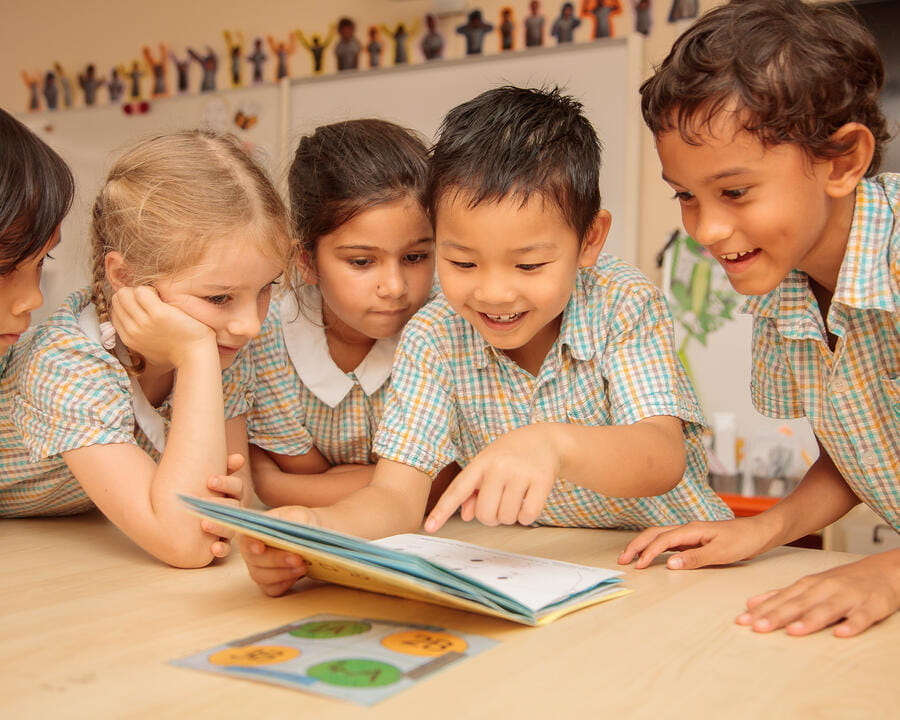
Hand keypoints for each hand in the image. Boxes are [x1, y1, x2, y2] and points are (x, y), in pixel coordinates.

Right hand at [110, 285, 213, 368]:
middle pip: (118, 299)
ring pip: (126, 293)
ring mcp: (144, 322)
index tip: (142, 304)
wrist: (196, 356)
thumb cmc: (178, 352)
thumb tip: (132, 328)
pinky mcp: (158, 313)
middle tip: (150, 298)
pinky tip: (162, 295)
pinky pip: (142, 291)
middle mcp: (132, 330)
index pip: (115, 311)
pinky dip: (150, 289)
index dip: (127, 303)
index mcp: (128, 339)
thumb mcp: (150, 351)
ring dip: (141, 290)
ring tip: (156, 296)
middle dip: (131, 294)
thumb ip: (138, 340)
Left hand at [202, 454, 247, 556]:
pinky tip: (214, 549)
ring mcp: (231, 527)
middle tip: (201, 503)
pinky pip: (226, 548)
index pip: (236, 487)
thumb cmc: (201, 489)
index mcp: (234, 492)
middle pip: (234, 507)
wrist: (185, 509)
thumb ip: (221, 467)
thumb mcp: (208, 477)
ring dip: (220, 526)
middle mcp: (235, 509)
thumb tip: (238, 459)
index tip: (209, 481)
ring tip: (204, 525)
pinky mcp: (223, 542)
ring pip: (231, 528)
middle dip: (219, 505)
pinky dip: (221, 549)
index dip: (225, 484)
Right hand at [238, 505, 319, 595]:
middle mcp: (251, 551)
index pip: (245, 537)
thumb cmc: (301, 522)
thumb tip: (294, 530)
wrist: (310, 537)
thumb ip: (295, 519)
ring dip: (284, 573)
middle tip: (298, 558)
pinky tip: (298, 575)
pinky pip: (272, 589)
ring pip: (263, 577)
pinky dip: (286, 583)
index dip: (250, 544)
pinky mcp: (268, 583)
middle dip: (277, 560)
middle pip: (255, 560)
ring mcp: (258, 568)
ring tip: (303, 567)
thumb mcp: (300, 515)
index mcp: (254, 530)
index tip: (260, 548)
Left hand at [424, 426, 557, 531]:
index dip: (442, 510)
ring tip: (515, 498)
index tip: (429, 527)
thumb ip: (473, 490)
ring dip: (510, 517)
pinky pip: (527, 516)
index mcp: (481, 463)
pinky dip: (526, 517)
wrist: (544, 439)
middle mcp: (498, 467)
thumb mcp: (488, 465)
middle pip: (485, 514)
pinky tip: (528, 501)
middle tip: (499, 503)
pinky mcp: (541, 480)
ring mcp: (520, 473)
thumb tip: (467, 516)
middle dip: (491, 517)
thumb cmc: (510, 455)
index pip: (457, 490)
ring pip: (506, 518)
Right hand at [617, 517, 774, 569]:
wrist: (760, 532)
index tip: (638, 566)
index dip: (648, 553)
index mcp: (691, 530)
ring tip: (631, 556)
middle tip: (622, 559)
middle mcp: (688, 529)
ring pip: (659, 536)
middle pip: (654, 533)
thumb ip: (694, 558)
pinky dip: (656, 547)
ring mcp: (690, 533)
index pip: (662, 540)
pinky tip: (653, 554)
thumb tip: (669, 564)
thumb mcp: (721, 553)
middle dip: (636, 545)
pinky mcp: (695, 539)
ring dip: (643, 545)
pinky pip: (669, 541)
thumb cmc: (744, 540)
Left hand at [735, 551, 899, 636]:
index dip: (761, 610)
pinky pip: (862, 617)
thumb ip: (781, 595)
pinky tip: (841, 634)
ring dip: (810, 620)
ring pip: (827, 609)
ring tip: (793, 631)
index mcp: (808, 585)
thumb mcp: (809, 584)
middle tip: (758, 627)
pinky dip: (852, 625)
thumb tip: (750, 603)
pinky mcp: (872, 606)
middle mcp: (825, 589)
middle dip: (777, 616)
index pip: (781, 599)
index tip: (742, 621)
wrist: (884, 570)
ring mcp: (848, 597)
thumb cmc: (841, 581)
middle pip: (798, 604)